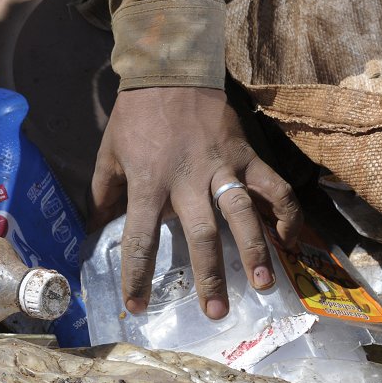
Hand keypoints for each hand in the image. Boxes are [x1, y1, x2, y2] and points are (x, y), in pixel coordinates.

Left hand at [90, 87, 301, 318]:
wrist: (170, 69)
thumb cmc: (134, 117)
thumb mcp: (108, 155)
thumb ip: (103, 195)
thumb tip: (93, 232)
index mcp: (147, 183)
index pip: (139, 238)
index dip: (137, 276)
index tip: (136, 306)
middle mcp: (187, 180)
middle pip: (201, 235)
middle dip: (208, 276)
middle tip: (216, 313)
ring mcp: (221, 166)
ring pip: (242, 213)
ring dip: (254, 251)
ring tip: (262, 285)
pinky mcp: (246, 153)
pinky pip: (272, 185)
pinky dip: (285, 212)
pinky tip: (289, 240)